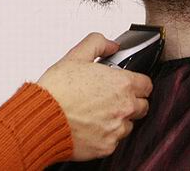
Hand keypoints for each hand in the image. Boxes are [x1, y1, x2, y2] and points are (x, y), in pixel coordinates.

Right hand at [37, 33, 152, 160]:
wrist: (43, 118)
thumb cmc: (57, 90)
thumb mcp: (75, 56)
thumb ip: (97, 43)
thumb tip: (112, 45)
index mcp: (121, 84)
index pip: (146, 84)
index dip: (137, 82)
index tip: (129, 84)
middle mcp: (124, 107)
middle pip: (142, 106)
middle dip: (131, 101)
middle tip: (112, 98)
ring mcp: (116, 129)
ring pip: (129, 124)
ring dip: (119, 119)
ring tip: (98, 112)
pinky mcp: (107, 146)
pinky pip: (114, 140)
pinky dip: (106, 134)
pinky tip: (90, 125)